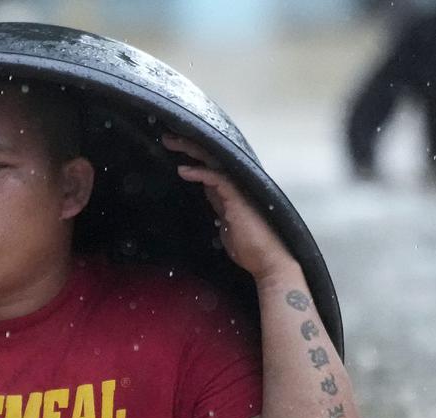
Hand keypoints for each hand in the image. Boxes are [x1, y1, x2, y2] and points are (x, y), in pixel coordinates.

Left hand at [162, 132, 295, 280]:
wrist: (268, 262)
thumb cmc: (249, 247)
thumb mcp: (226, 224)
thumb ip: (217, 206)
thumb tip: (208, 196)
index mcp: (231, 191)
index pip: (210, 166)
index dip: (192, 156)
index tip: (173, 149)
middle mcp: (235, 185)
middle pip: (210, 157)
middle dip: (188, 145)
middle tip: (167, 137)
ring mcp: (238, 189)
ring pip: (213, 161)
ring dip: (190, 150)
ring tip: (170, 141)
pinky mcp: (237, 198)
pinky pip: (217, 178)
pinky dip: (199, 172)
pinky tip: (183, 170)